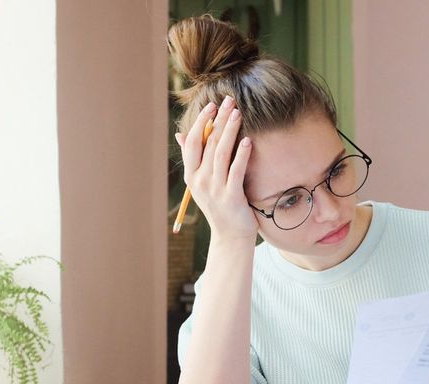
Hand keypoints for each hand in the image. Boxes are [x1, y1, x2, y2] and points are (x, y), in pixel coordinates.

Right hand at [175, 95, 257, 242]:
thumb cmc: (220, 205)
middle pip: (208, 144)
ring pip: (221, 154)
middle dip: (218, 121)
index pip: (193, 142)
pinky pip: (236, 171)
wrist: (231, 235)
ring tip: (238, 114)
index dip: (202, 122)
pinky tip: (248, 140)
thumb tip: (180, 134)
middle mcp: (200, 181)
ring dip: (230, 132)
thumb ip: (193, 158)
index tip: (212, 105)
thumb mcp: (202, 182)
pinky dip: (242, 155)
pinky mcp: (231, 197)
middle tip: (229, 102)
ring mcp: (215, 189)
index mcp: (191, 175)